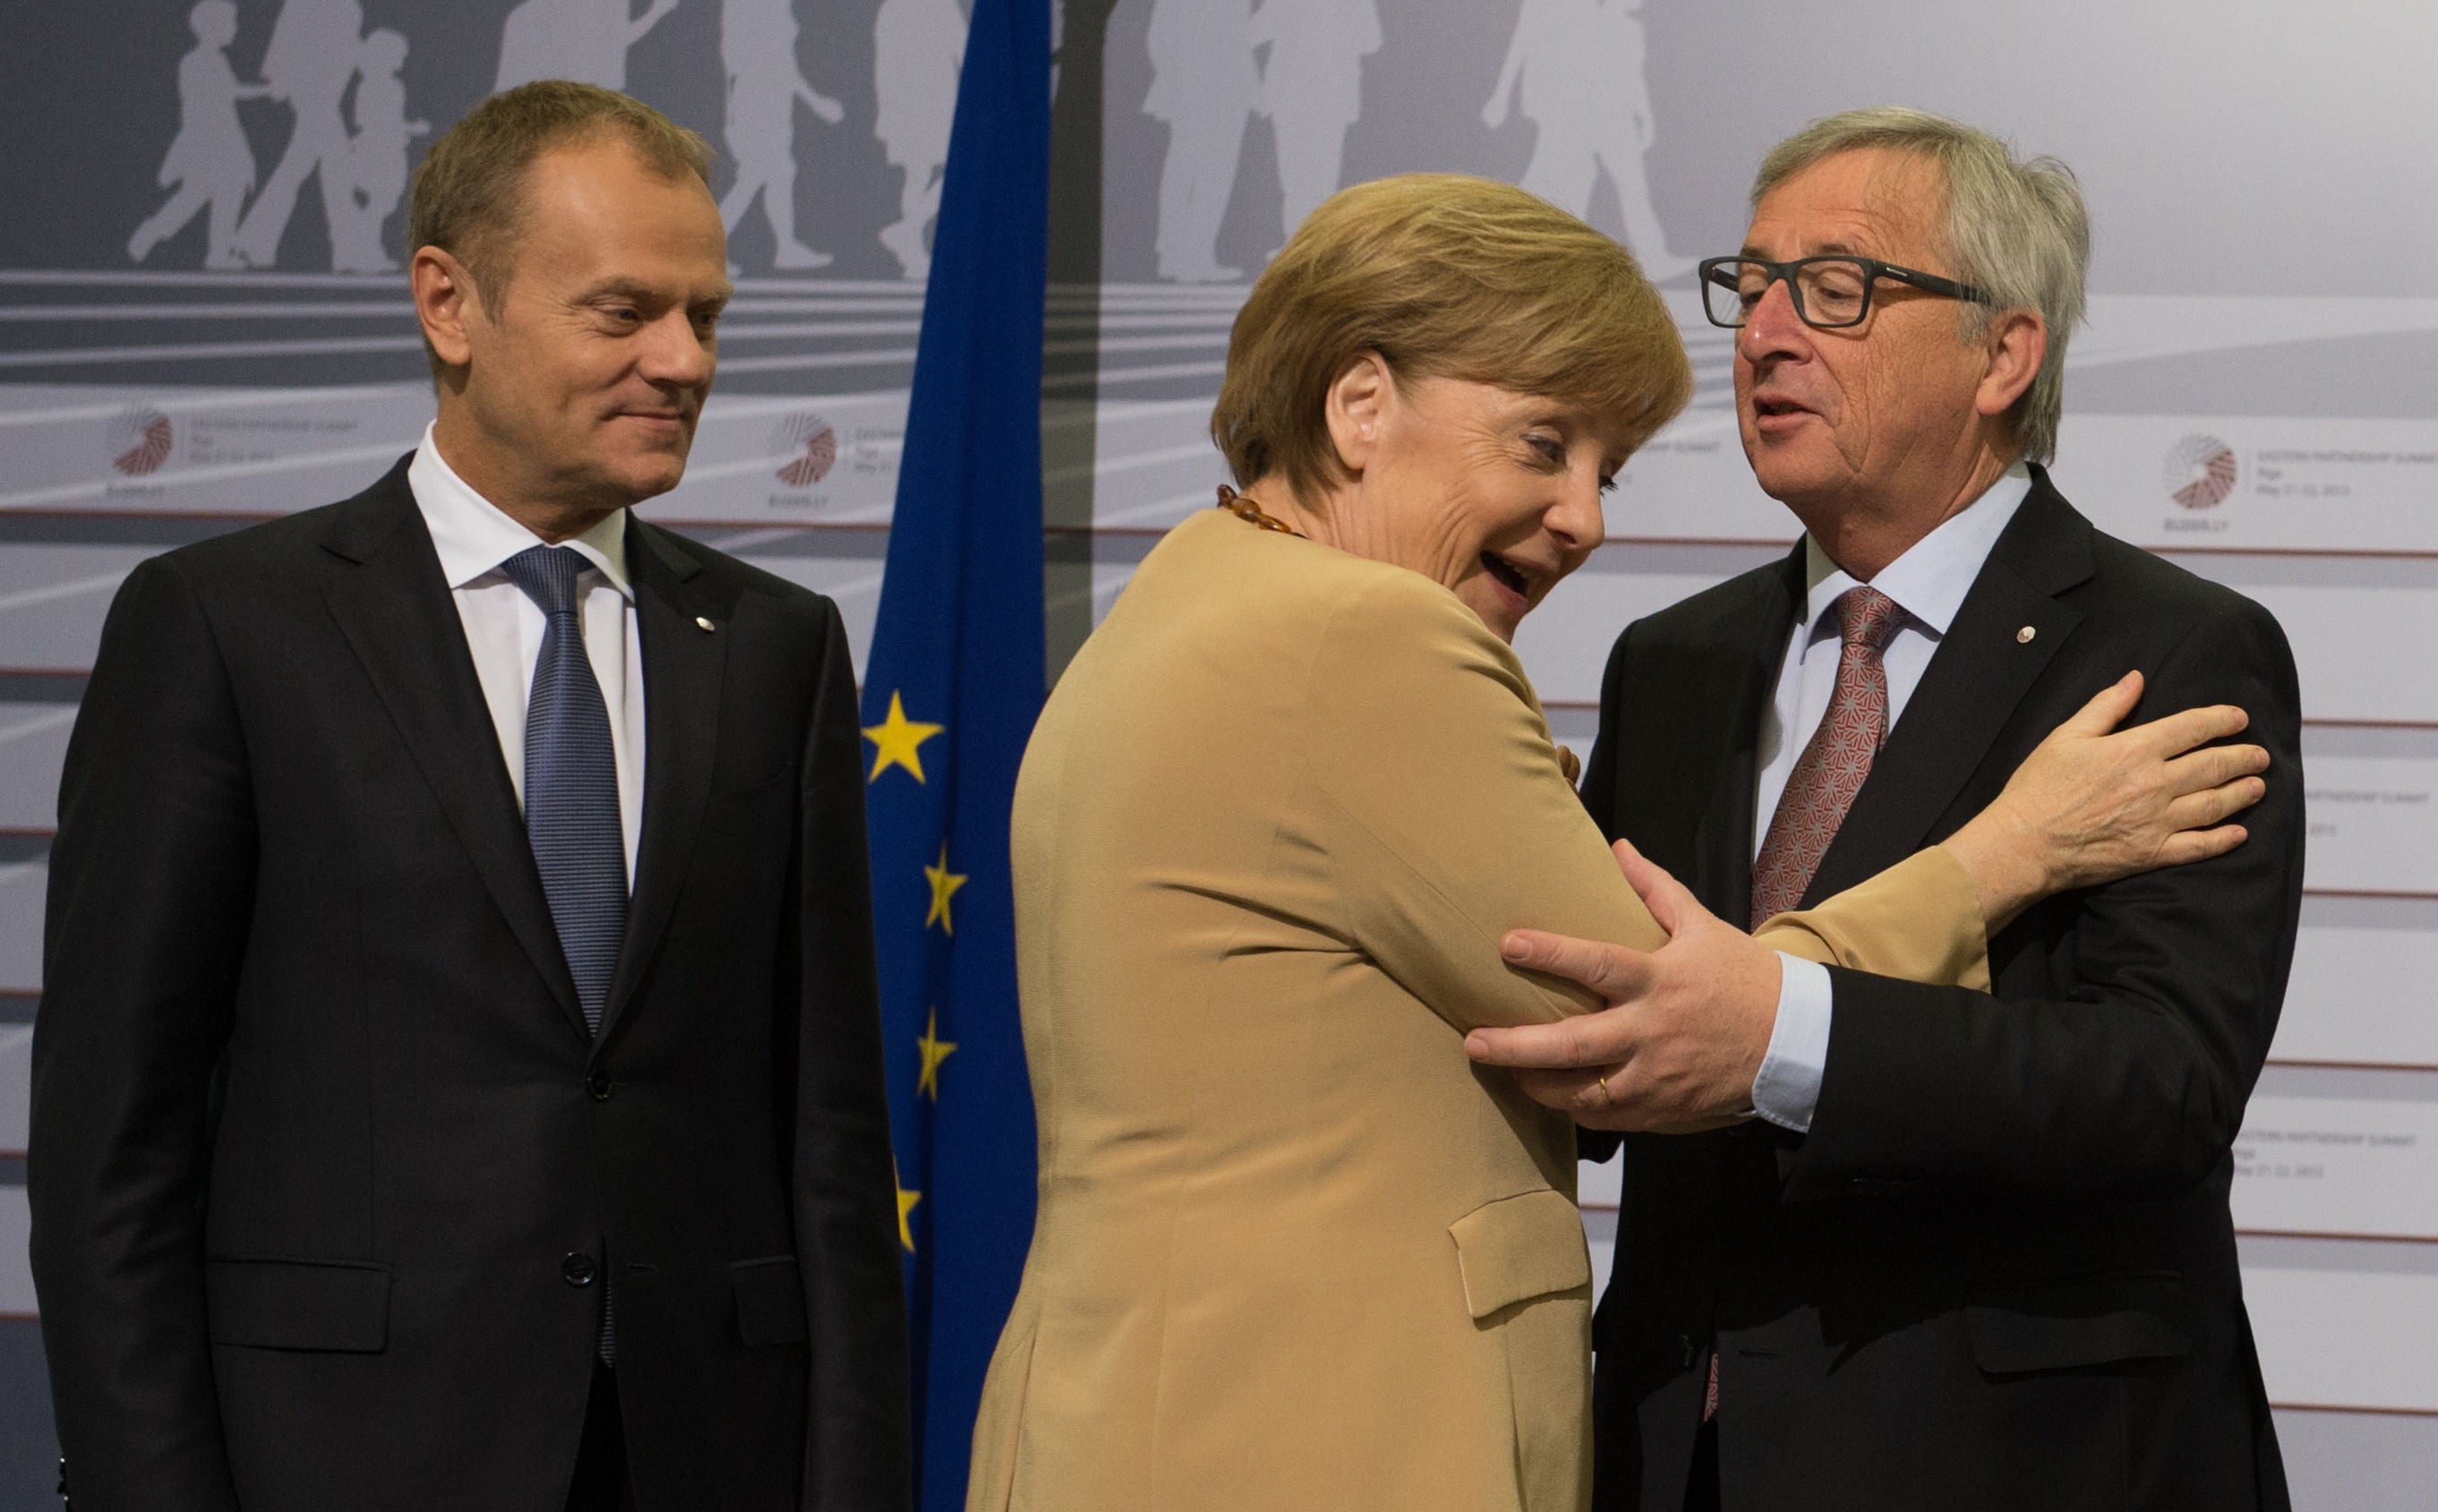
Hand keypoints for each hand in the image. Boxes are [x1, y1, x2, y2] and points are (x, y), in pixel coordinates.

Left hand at [1464, 839, 1778, 1131]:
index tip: (1508, 943)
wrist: (1792, 1044)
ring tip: (1503, 1069)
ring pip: (1581, 1092)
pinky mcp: (1661, 1111)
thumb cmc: (1742, 978)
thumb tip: (1618, 847)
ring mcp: (1655, 1078)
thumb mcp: (1703, 927)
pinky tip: (1547, 1093)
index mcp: (1660, 981)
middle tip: (1474, 1041)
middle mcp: (1652, 1033)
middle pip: (1573, 1044)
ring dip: (1536, 1084)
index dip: (1550, 954)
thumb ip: (1655, 889)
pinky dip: (1572, 1107)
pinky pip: (1606, 1117)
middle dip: (1517, 1046)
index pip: (1597, 964)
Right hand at [1939, 671, 2267, 930]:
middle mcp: (2155, 784)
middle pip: (2214, 766)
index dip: (2221, 720)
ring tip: (2258, 787)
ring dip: (2242, 793)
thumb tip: (2136, 678)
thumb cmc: (2039, 787)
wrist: (2023, 843)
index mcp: (2135, 749)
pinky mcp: (2152, 853)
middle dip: (2243, 757)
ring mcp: (2157, 822)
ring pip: (2215, 805)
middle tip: (2260, 755)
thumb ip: (2107, 706)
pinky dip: (2224, 840)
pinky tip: (2239, 833)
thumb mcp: (2067, 736)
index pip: (2193, 728)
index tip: (2240, 718)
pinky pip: (2199, 847)